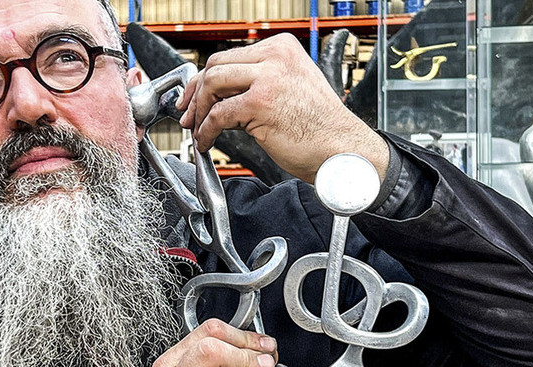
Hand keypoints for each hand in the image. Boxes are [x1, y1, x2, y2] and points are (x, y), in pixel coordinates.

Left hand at [176, 33, 389, 182]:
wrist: (342, 152)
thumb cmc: (319, 128)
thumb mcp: (290, 89)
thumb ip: (260, 82)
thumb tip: (221, 93)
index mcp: (282, 48)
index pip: (230, 56)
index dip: (205, 79)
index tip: (194, 98)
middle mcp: (275, 57)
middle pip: (216, 65)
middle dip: (196, 92)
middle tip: (189, 115)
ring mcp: (268, 78)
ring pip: (212, 84)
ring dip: (199, 110)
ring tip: (198, 129)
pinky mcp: (260, 103)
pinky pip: (218, 115)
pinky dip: (206, 130)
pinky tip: (207, 142)